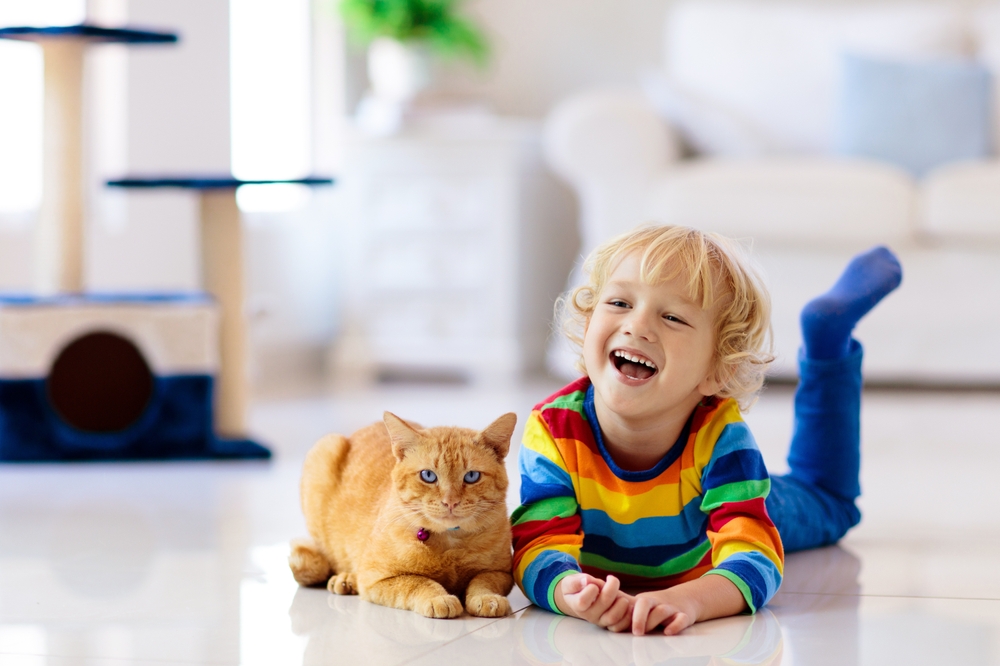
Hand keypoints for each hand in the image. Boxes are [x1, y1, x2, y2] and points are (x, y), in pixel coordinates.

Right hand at [553, 573, 631, 628]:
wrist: (579, 599)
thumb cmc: (576, 588)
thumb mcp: (570, 582)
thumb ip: (576, 582)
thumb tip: (587, 581)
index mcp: (577, 605)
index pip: (583, 601)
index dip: (591, 589)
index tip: (593, 584)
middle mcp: (589, 615)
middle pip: (603, 604)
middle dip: (611, 588)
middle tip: (611, 580)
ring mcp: (600, 621)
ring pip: (613, 616)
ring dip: (621, 602)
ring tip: (620, 594)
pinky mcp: (610, 624)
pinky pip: (621, 625)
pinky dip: (628, 614)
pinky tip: (627, 604)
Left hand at [620, 576, 745, 635]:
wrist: (683, 599)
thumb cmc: (653, 607)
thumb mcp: (636, 603)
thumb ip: (617, 604)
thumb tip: (593, 602)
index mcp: (641, 602)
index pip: (629, 602)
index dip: (622, 613)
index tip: (615, 624)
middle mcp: (655, 603)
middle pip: (645, 603)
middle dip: (638, 617)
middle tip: (635, 632)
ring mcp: (670, 609)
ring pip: (662, 610)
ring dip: (653, 621)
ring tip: (646, 633)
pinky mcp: (684, 615)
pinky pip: (681, 618)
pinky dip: (676, 625)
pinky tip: (668, 632)